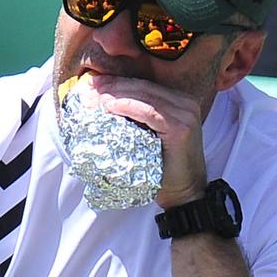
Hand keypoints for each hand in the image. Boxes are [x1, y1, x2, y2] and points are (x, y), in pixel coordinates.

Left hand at [89, 74, 210, 210]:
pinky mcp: (181, 127)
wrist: (185, 194)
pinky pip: (149, 112)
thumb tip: (104, 102)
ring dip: (116, 95)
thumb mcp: (149, 137)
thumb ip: (137, 119)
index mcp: (179, 101)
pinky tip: (111, 107)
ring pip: (145, 96)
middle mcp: (185, 103)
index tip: (94, 83)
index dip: (117, 82)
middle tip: (90, 87)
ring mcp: (186, 114)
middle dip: (113, 86)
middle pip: (143, 88)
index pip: (144, 86)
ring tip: (95, 97)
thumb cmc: (164, 170)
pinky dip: (128, 107)